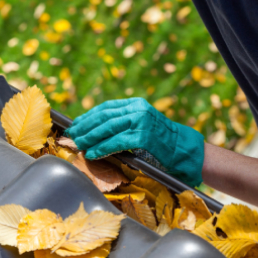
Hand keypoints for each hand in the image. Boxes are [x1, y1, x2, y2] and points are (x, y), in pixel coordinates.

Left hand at [66, 98, 204, 186]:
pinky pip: (116, 142)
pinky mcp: (143, 137)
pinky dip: (102, 148)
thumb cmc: (161, 141)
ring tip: (78, 144)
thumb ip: (123, 123)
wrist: (185, 150)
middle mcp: (137, 109)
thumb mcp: (141, 124)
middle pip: (104, 116)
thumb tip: (95, 130)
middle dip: (85, 127)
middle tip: (72, 135)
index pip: (106, 107)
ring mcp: (141, 122)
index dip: (88, 116)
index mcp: (135, 104)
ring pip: (108, 128)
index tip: (76, 124)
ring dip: (90, 137)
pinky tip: (92, 153)